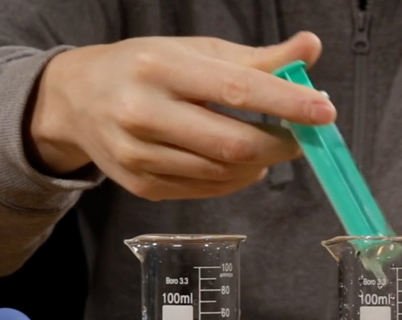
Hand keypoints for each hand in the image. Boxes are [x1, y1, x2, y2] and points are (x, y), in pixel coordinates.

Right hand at [27, 32, 335, 200]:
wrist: (76, 100)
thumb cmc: (146, 68)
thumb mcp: (197, 51)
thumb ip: (257, 57)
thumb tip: (310, 48)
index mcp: (161, 67)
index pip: (237, 89)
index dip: (287, 103)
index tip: (325, 110)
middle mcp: (143, 112)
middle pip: (233, 143)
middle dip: (281, 144)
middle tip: (303, 137)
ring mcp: (138, 154)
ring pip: (223, 173)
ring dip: (260, 163)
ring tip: (269, 145)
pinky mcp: (140, 185)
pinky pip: (206, 190)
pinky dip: (235, 179)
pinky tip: (239, 162)